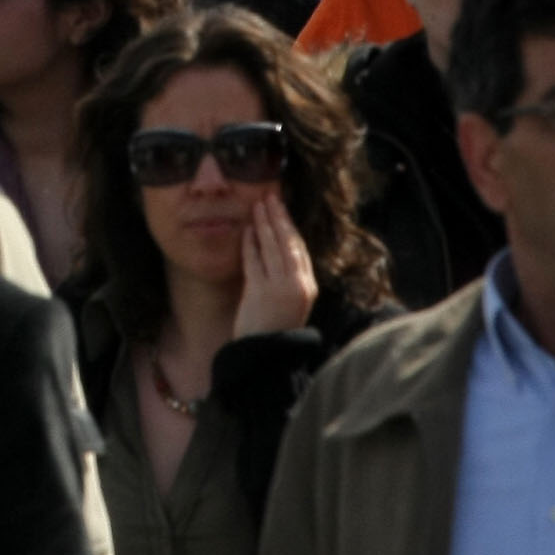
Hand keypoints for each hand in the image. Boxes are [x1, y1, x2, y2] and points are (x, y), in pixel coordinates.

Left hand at [234, 187, 319, 338]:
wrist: (265, 357)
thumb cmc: (274, 329)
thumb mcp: (291, 303)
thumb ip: (289, 279)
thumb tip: (281, 251)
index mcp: (308, 287)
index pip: (300, 249)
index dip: (291, 227)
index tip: (283, 210)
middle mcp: (297, 285)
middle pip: (288, 243)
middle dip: (279, 218)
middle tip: (270, 197)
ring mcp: (278, 288)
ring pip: (272, 247)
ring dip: (264, 224)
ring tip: (258, 206)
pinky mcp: (259, 292)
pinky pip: (254, 261)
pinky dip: (250, 244)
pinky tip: (247, 230)